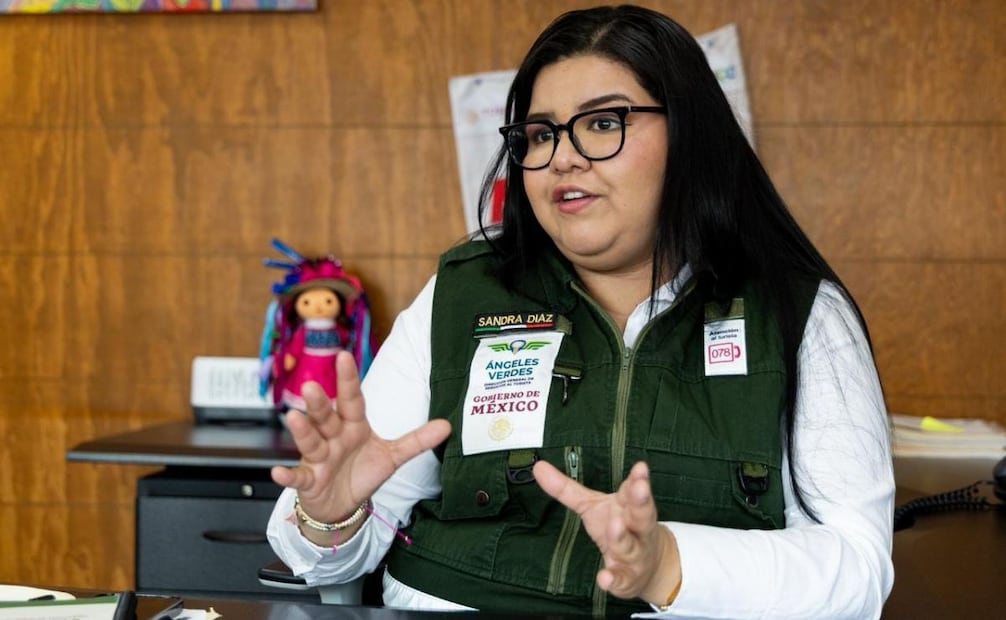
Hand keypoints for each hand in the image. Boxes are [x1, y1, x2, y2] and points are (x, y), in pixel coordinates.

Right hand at [271, 350, 450, 539]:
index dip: (348, 379)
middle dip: (319, 403)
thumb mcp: (392, 456)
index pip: (352, 399)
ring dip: (301, 430)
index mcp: (353, 426)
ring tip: (293, 417)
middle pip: (326, 417)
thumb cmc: (362, 472)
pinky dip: (287, 476)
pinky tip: (278, 472)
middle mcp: (333, 437)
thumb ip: (417, 440)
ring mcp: (318, 459)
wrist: (341, 505)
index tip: (344, 356)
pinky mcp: (309, 481)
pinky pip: (297, 478)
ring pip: (310, 441)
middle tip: (311, 385)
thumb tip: (447, 425)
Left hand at [533, 460, 680, 604]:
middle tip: (639, 487)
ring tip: (615, 526)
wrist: (649, 567)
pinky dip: (613, 579)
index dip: (637, 479)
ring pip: (631, 546)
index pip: (634, 490)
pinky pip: (621, 579)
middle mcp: (637, 530)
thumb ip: (566, 488)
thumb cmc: (619, 527)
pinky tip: (604, 577)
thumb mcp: (592, 506)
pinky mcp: (627, 578)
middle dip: (641, 501)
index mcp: (629, 507)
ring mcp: (635, 554)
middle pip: (642, 514)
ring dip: (622, 537)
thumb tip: (539, 467)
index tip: (640, 467)